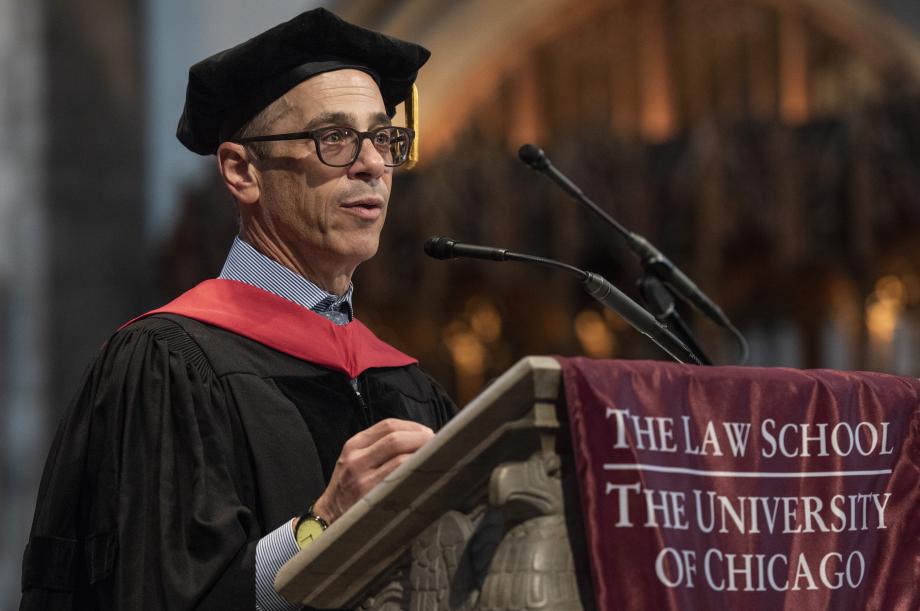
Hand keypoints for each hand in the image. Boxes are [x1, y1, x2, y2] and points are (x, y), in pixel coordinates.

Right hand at [312, 418, 433, 524]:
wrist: (328, 518)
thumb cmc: (349, 488)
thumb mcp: (355, 460)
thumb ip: (378, 447)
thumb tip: (418, 437)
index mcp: (353, 445)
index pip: (388, 425)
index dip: (413, 427)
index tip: (427, 432)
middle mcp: (356, 459)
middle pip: (395, 438)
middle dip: (421, 438)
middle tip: (436, 445)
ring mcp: (363, 479)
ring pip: (400, 458)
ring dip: (422, 455)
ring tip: (435, 459)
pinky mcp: (371, 497)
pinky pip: (400, 478)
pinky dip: (416, 472)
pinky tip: (425, 475)